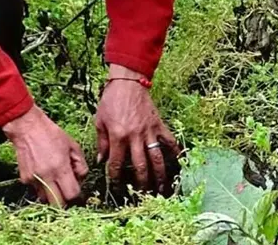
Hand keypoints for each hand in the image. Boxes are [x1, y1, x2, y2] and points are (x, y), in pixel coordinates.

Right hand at [2, 105, 87, 206]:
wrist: (27, 128)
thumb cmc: (52, 134)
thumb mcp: (72, 145)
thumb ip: (81, 164)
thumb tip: (81, 178)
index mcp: (60, 168)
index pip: (72, 194)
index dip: (77, 195)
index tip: (77, 190)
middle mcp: (46, 177)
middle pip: (58, 204)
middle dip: (64, 201)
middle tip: (66, 191)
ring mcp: (34, 179)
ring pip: (46, 200)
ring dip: (52, 195)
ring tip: (54, 180)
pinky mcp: (24, 179)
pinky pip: (36, 190)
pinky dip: (42, 186)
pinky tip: (44, 173)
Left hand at [95, 64, 179, 194]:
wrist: (127, 82)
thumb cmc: (111, 100)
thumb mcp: (100, 121)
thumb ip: (101, 142)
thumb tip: (101, 160)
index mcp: (117, 136)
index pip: (116, 163)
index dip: (115, 177)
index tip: (116, 186)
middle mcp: (134, 136)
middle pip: (139, 166)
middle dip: (141, 183)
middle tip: (142, 195)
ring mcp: (149, 131)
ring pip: (156, 158)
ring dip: (158, 175)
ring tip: (160, 188)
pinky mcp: (159, 125)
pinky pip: (169, 141)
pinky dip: (175, 152)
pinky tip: (178, 164)